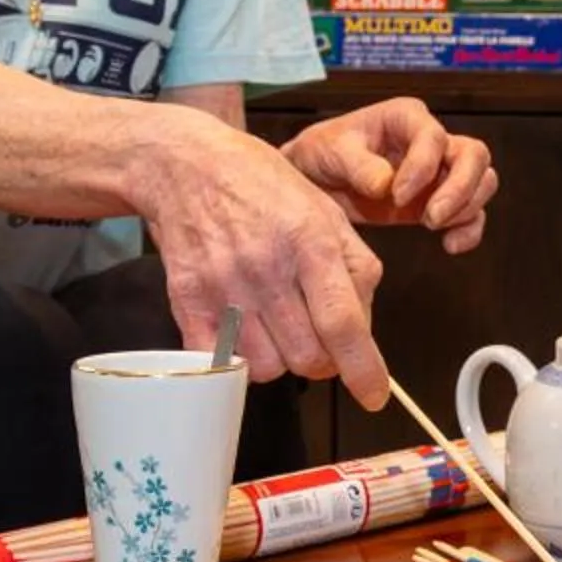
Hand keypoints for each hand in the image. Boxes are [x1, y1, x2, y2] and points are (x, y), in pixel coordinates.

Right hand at [140, 121, 389, 406]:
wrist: (186, 165)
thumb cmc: (264, 187)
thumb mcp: (327, 211)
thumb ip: (357, 268)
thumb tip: (365, 330)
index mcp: (310, 241)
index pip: (343, 323)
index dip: (363, 369)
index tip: (374, 396)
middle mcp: (267, 267)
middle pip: (308, 357)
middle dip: (323, 360)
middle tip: (317, 337)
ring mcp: (223, 286)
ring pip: (269, 368)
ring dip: (282, 360)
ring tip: (278, 327)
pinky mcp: (187, 300)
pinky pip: (222, 362)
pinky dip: (240, 359)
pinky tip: (246, 331)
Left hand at [284, 99, 497, 254]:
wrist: (315, 180)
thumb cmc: (321, 154)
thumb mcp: (328, 151)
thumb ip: (357, 165)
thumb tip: (385, 184)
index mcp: (404, 117)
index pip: (433, 136)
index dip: (422, 167)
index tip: (396, 195)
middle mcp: (430, 140)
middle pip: (474, 154)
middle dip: (460, 188)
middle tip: (431, 218)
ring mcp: (440, 170)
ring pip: (482, 180)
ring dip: (467, 207)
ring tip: (431, 225)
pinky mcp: (440, 199)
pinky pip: (473, 212)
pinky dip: (470, 230)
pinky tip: (450, 245)